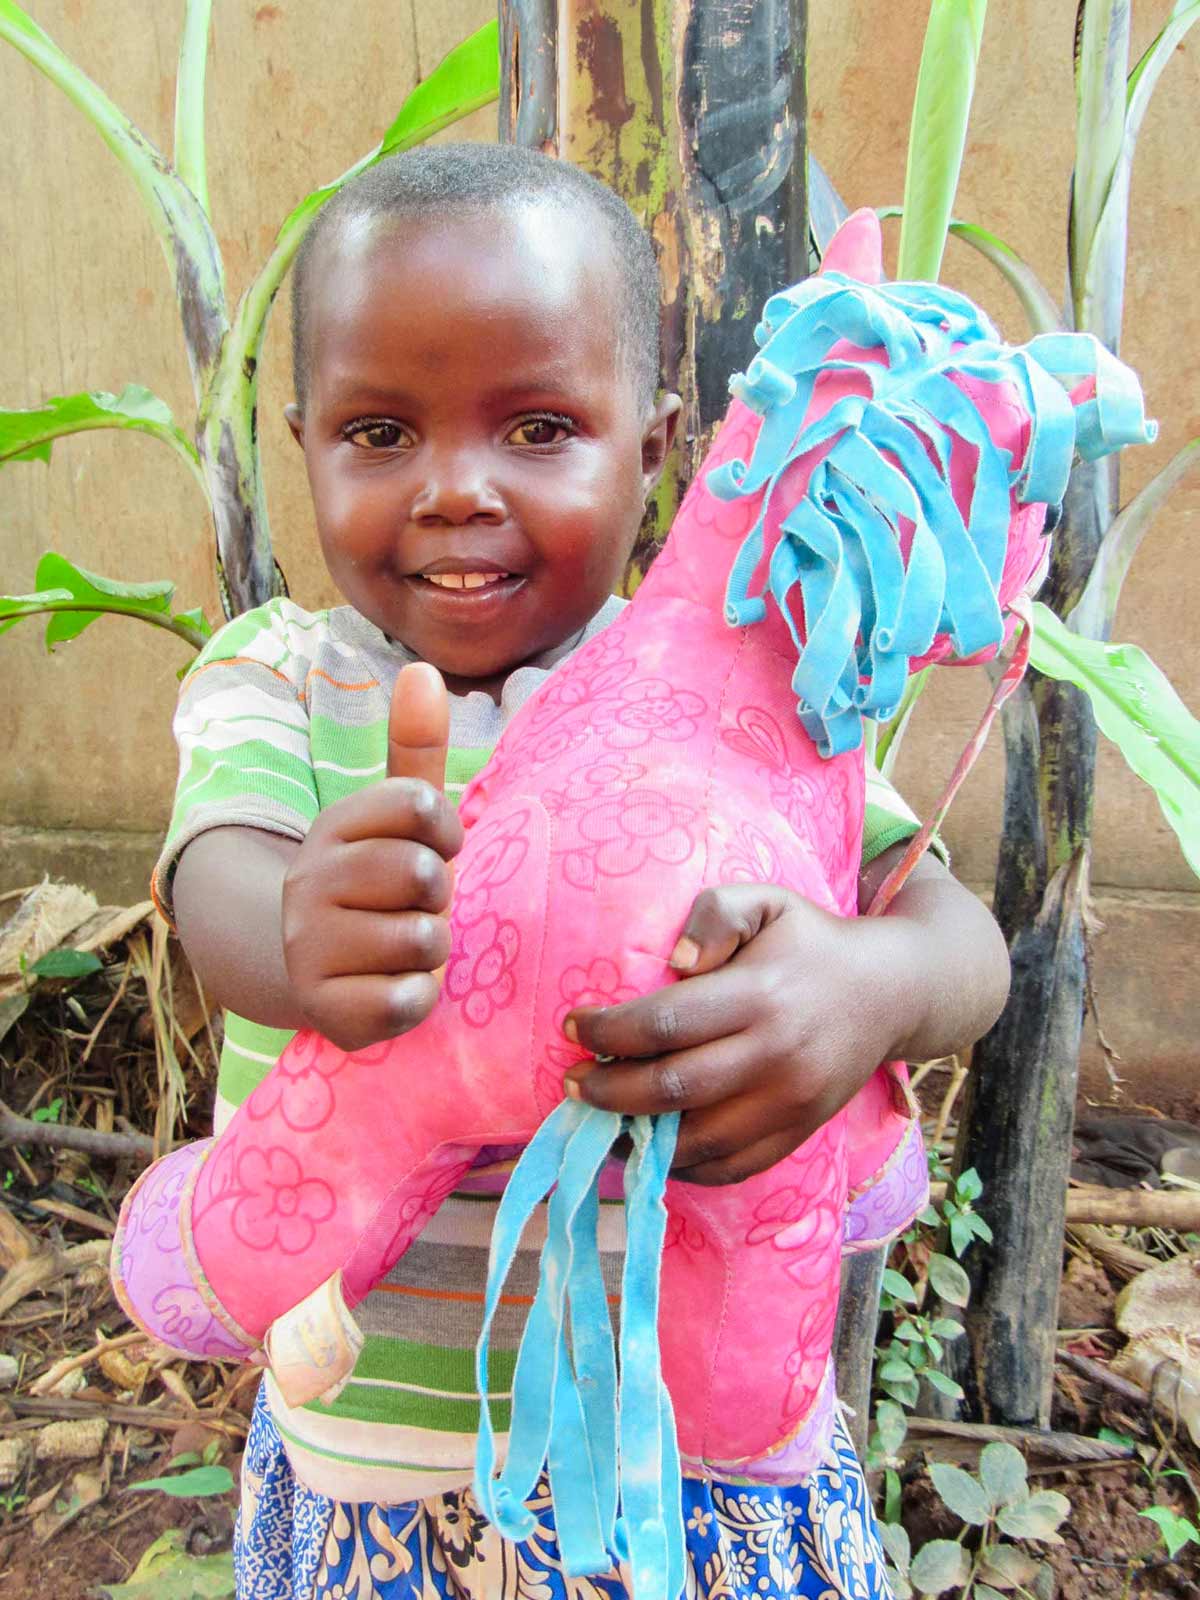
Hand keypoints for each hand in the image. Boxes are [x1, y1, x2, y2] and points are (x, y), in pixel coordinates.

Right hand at [280, 663, 463, 1051]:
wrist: (306, 969)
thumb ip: (415, 747)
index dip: (446, 834)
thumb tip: (423, 668)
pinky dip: (418, 997)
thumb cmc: (376, 884)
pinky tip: (393, 987)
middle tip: (414, 909)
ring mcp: (310, 949)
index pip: (421, 805)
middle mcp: (310, 883)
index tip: (434, 851)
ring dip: (431, 950)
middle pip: (424, 875)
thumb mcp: (394, 818)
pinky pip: (409, 999)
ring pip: (423, 940)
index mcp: (334, 826)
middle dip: (438, 898)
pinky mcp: (326, 1010)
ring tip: (402, 948)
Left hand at [563, 882, 916, 1185]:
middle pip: (672, 1088)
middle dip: (608, 1090)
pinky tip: (654, 1143)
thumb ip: (715, 914)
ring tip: (603, 1116)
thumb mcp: (767, 901)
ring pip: (697, 1140)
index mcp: (759, 994)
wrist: (890, 992)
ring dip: (638, 1136)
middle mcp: (777, 1055)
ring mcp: (790, 1103)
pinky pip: (731, 1167)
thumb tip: (672, 960)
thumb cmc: (809, 942)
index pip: (665, 1023)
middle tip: (574, 1082)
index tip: (574, 1027)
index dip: (608, 1031)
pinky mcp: (799, 1132)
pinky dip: (684, 1166)